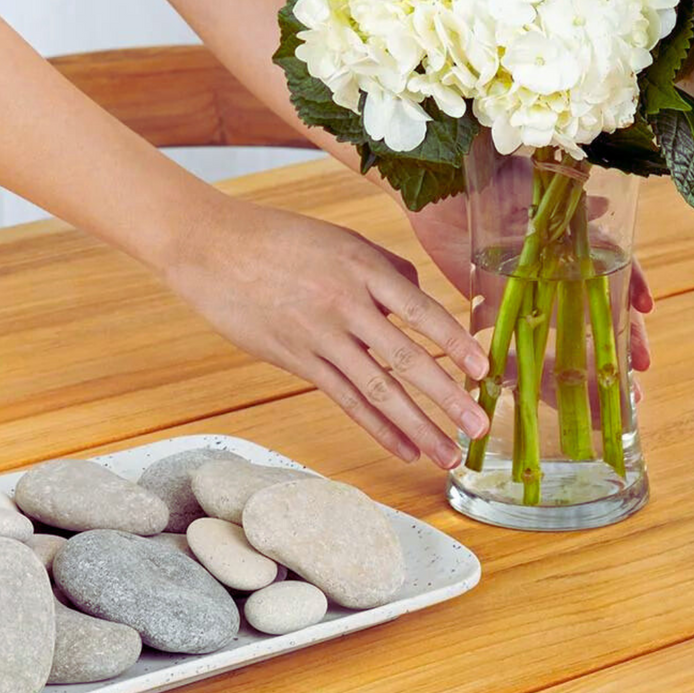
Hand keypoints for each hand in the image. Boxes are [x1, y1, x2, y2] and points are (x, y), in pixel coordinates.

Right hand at [163, 195, 490, 467]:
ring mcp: (320, 337)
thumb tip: (421, 295)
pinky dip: (377, 427)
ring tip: (448, 454)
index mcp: (363, 268)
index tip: (483, 369)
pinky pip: (345, 400)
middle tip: (480, 428)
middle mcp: (346, 305)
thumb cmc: (279, 238)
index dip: (454, 342)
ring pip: (378, 389)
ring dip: (418, 426)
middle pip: (406, 359)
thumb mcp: (340, 239)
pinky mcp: (297, 360)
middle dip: (448, 397)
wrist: (211, 248)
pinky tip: (403, 448)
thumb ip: (385, 267)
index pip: (420, 311)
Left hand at [407, 186, 654, 377]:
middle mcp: (558, 271)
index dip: (632, 287)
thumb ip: (565, 204)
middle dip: (621, 342)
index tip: (644, 310)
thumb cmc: (494, 183)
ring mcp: (530, 292)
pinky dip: (536, 368)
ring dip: (587, 365)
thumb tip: (603, 208)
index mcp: (574, 241)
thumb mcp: (537, 190)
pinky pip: (521, 342)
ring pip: (567, 334)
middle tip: (638, 371)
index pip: (615, 269)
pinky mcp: (496, 307)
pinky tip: (551, 395)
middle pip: (599, 312)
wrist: (442, 193)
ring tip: (609, 396)